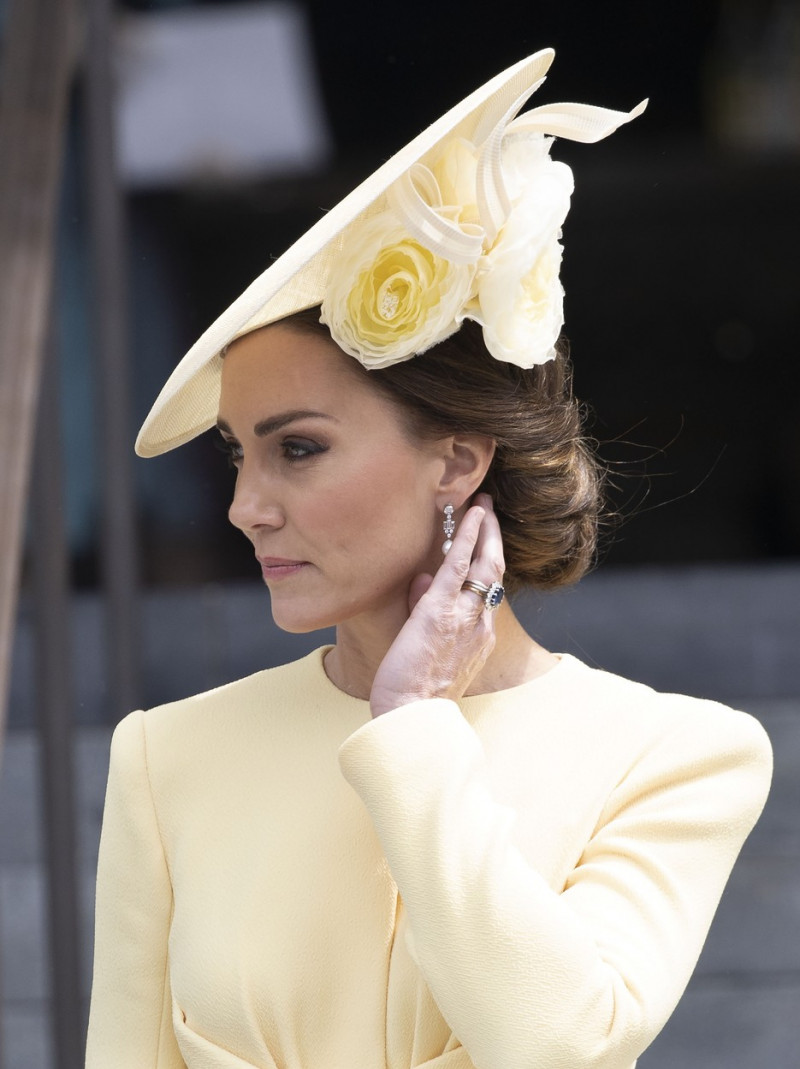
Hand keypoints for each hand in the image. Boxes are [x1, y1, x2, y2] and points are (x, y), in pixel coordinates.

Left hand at [370, 493, 504, 717]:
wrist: (411, 717)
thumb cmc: (412, 693)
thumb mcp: (426, 649)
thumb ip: (425, 610)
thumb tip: (421, 578)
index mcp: (479, 638)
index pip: (488, 593)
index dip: (488, 564)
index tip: (486, 544)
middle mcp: (480, 625)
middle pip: (496, 573)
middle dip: (495, 539)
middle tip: (491, 512)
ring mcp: (464, 616)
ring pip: (486, 565)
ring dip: (486, 530)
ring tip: (483, 504)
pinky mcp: (441, 610)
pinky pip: (460, 565)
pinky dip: (468, 537)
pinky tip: (471, 515)